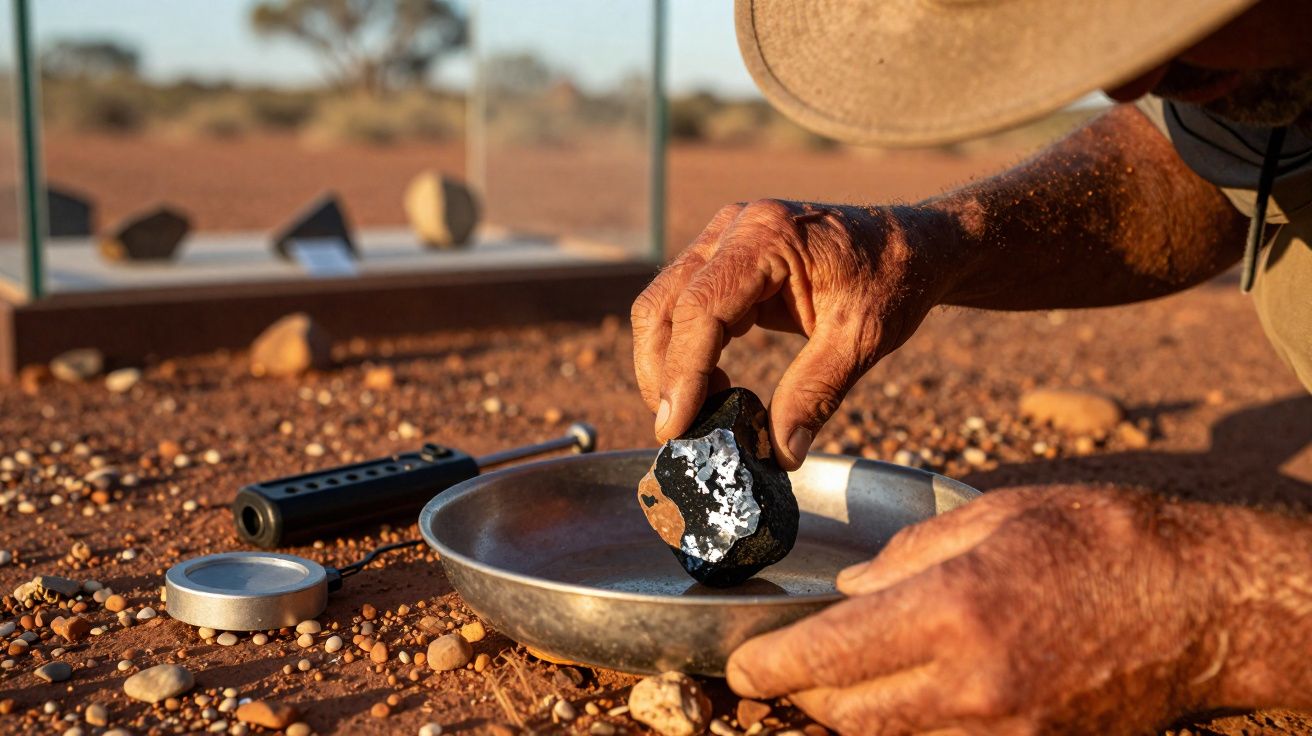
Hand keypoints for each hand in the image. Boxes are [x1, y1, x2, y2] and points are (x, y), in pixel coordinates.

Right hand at [631, 199, 957, 468]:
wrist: (914, 245)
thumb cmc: (893, 279)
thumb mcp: (862, 338)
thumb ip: (817, 392)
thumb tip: (781, 453)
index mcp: (768, 236)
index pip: (701, 307)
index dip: (682, 371)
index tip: (676, 425)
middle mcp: (735, 228)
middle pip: (664, 304)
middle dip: (662, 373)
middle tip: (680, 432)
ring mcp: (725, 240)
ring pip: (664, 305)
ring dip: (668, 364)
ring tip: (702, 414)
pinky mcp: (725, 259)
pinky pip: (685, 306)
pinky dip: (688, 351)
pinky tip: (718, 388)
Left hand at [725, 486, 1269, 734]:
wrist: (1204, 604)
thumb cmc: (1100, 539)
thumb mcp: (994, 517)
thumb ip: (909, 555)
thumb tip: (853, 590)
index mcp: (953, 609)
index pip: (829, 657)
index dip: (770, 669)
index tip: (742, 669)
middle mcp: (971, 683)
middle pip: (846, 715)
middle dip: (801, 697)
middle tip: (784, 671)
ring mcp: (1005, 729)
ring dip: (849, 719)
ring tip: (837, 684)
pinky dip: (907, 732)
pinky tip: (904, 700)